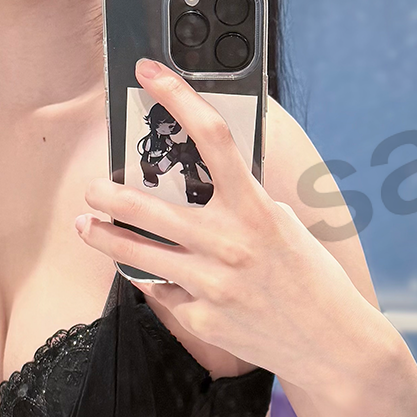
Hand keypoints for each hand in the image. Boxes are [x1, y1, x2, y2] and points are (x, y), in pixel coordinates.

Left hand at [73, 60, 365, 385]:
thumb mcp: (283, 225)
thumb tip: (196, 180)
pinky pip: (161, 290)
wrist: (332, 344)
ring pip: (135, 253)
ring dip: (101, 236)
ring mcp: (212, 284)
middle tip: (92, 187)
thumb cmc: (309, 276)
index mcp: (256, 209)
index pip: (213, 137)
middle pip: (146, 205)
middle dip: (107, 192)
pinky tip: (148, 274)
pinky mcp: (202, 319)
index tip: (148, 73)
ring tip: (85, 226)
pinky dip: (154, 280)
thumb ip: (240, 203)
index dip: (177, 97)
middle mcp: (230, 243)